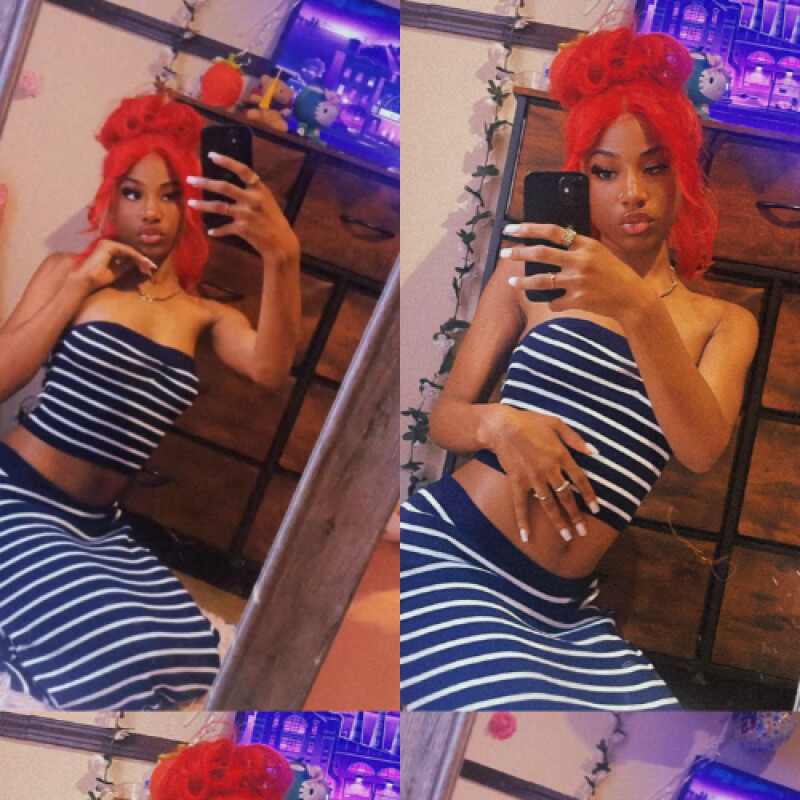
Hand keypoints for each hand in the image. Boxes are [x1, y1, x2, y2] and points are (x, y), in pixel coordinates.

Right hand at [77, 239, 156, 291]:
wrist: (85, 281)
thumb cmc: (98, 278)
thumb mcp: (118, 271)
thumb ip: (127, 265)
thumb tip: (139, 262)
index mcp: (108, 249)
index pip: (127, 252)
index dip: (139, 260)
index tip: (149, 268)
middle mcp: (108, 244)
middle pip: (130, 250)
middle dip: (142, 259)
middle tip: (152, 267)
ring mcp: (107, 243)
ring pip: (130, 250)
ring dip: (141, 258)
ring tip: (149, 267)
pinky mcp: (108, 246)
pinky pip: (127, 250)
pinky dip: (136, 257)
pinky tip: (143, 263)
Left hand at [186, 154, 299, 262]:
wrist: (281, 243)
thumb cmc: (275, 221)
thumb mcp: (267, 201)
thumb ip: (252, 192)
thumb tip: (232, 184)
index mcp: (260, 190)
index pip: (242, 170)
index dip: (226, 162)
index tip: (211, 155)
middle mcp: (252, 200)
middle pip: (224, 187)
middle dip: (205, 182)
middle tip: (190, 179)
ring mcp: (246, 214)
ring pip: (218, 207)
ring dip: (202, 205)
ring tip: (190, 203)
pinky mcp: (242, 229)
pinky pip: (224, 228)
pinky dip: (217, 231)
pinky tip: (210, 231)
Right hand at [488, 404, 599, 543]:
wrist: (502, 426)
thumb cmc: (529, 422)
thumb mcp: (556, 423)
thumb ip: (576, 439)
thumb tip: (595, 451)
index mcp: (561, 455)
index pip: (579, 480)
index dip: (589, 495)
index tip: (597, 508)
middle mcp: (549, 470)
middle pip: (566, 497)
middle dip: (576, 516)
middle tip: (583, 532)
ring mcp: (533, 478)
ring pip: (548, 504)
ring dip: (558, 522)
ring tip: (566, 537)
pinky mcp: (517, 482)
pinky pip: (521, 505)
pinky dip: (522, 521)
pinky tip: (526, 536)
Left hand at [502, 223, 646, 319]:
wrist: (632, 299)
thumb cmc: (614, 274)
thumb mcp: (599, 253)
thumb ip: (577, 247)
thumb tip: (548, 244)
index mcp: (586, 244)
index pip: (552, 231)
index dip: (529, 228)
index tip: (512, 228)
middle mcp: (581, 260)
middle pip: (541, 254)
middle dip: (518, 253)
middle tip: (504, 252)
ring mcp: (578, 281)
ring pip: (541, 280)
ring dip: (523, 282)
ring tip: (512, 283)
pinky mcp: (577, 300)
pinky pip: (554, 302)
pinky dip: (552, 302)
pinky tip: (554, 301)